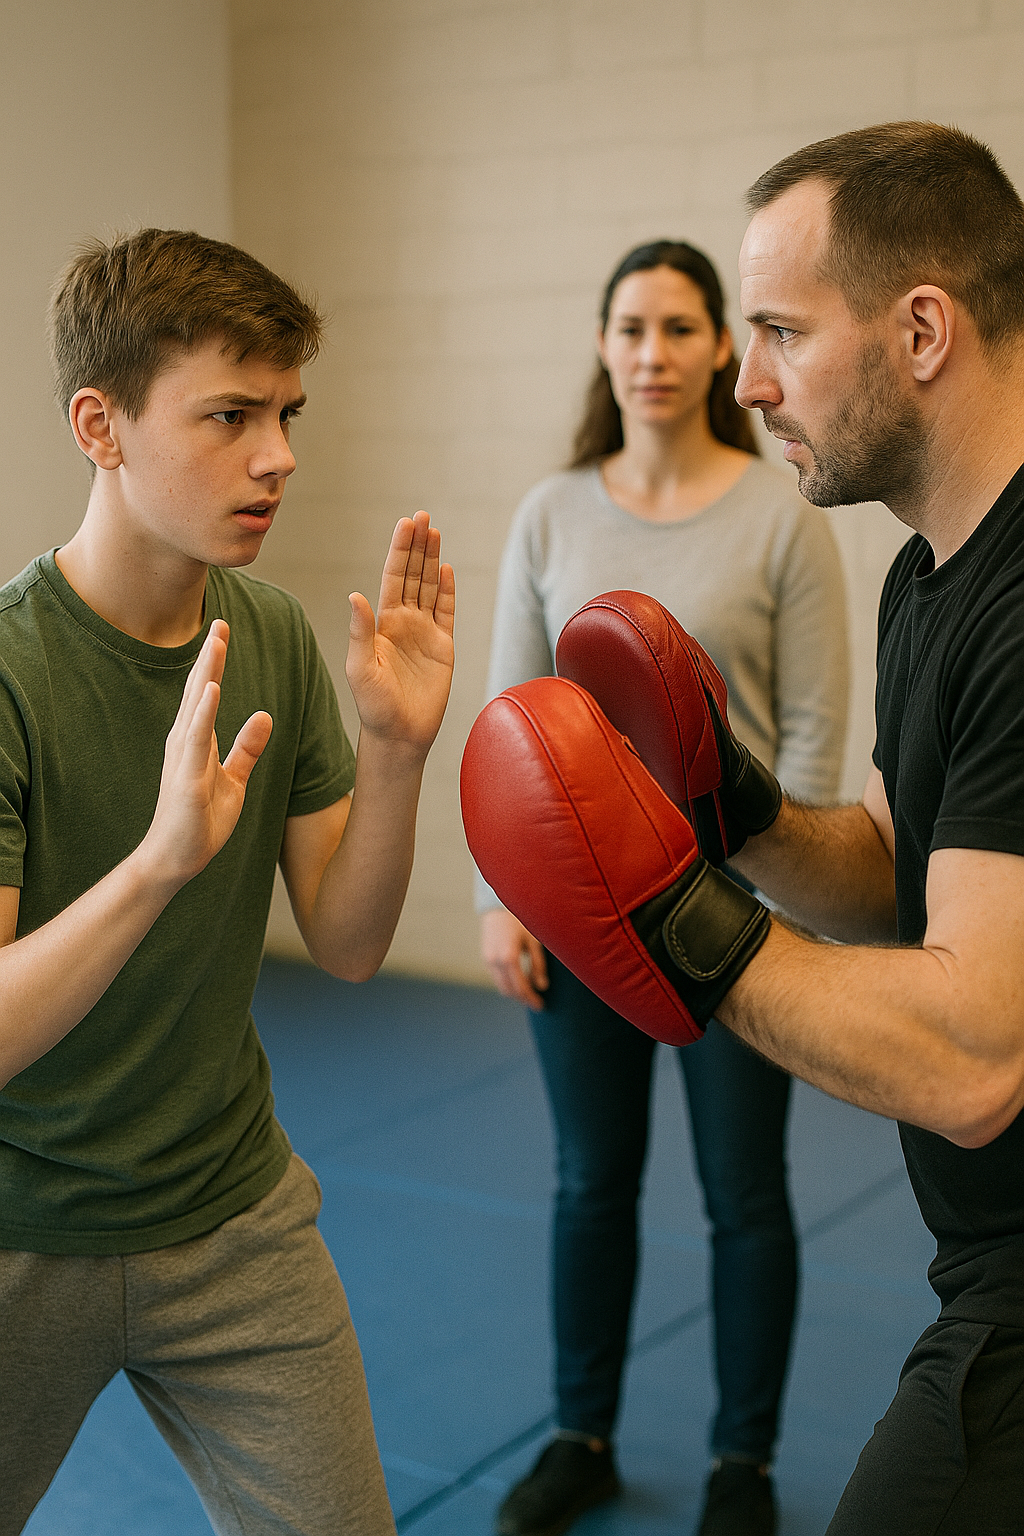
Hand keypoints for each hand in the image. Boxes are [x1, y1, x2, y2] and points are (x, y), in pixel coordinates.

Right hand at [142, 620, 272, 887]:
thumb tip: (264, 715)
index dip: (215, 662)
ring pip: (196, 708)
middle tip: (219, 621)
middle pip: (198, 690)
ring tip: (216, 643)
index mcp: (196, 741)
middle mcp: (185, 742)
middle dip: (210, 656)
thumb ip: (245, 748)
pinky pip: (196, 739)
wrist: (175, 860)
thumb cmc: (200, 822)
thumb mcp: (233, 780)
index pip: (207, 693)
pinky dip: (204, 712)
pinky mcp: (185, 779)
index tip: (222, 630)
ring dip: (206, 673)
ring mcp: (183, 759)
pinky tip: (211, 688)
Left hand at [346, 511, 455, 754]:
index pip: (393, 577)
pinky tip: (447, 569)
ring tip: (435, 531)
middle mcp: (403, 622)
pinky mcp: (443, 647)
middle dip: (417, 546)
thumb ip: (360, 631)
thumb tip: (355, 595)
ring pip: (431, 587)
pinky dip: (448, 590)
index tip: (406, 524)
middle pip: (413, 575)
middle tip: (423, 516)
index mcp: (382, 623)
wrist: (399, 734)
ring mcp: (425, 633)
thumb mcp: (360, 667)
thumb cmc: (374, 705)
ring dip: (433, 560)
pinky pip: (447, 612)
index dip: (400, 550)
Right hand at [481, 908, 548, 1009]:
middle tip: (536, 1002)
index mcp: (510, 958)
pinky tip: (520, 979)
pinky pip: (497, 977)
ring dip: (515, 992)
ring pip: (501, 986)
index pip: (521, 988)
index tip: (541, 1006)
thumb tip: (542, 986)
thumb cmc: (521, 921)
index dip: (531, 999)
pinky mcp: (485, 957)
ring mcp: (488, 960)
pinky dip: (508, 983)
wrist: (499, 906)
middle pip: (510, 991)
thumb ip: (538, 965)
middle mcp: (496, 961)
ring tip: (530, 992)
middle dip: (523, 999)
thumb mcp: (534, 941)